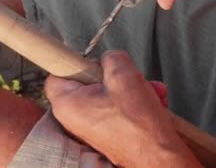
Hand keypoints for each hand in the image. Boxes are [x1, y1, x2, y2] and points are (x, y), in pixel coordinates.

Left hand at [45, 51, 199, 166]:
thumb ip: (112, 57)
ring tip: (149, 91)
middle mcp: (73, 117)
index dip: (80, 61)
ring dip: (132, 87)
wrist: (157, 158)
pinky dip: (135, 102)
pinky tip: (152, 102)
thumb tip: (109, 58)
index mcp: (67, 103)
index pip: (58, 71)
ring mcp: (91, 125)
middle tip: (130, 77)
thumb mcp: (124, 75)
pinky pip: (118, 107)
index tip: (96, 61)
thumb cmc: (138, 126)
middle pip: (90, 80)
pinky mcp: (107, 131)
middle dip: (117, 75)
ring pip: (109, 92)